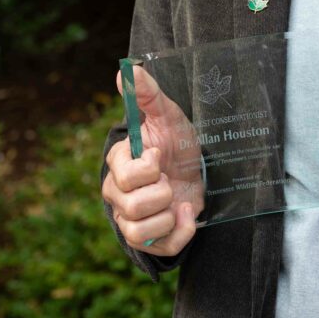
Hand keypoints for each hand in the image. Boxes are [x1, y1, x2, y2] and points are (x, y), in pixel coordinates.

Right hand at [102, 66, 203, 256]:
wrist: (200, 170)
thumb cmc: (178, 143)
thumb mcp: (169, 116)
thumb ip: (148, 95)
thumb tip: (128, 69)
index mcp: (119, 165)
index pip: (126, 176)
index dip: (150, 169)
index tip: (161, 156)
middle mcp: (118, 194)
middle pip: (133, 207)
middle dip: (162, 192)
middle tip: (169, 179)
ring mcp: (131, 219)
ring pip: (140, 232)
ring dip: (168, 215)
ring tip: (176, 199)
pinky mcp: (149, 240)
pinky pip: (161, 247)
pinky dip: (180, 232)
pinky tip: (185, 214)